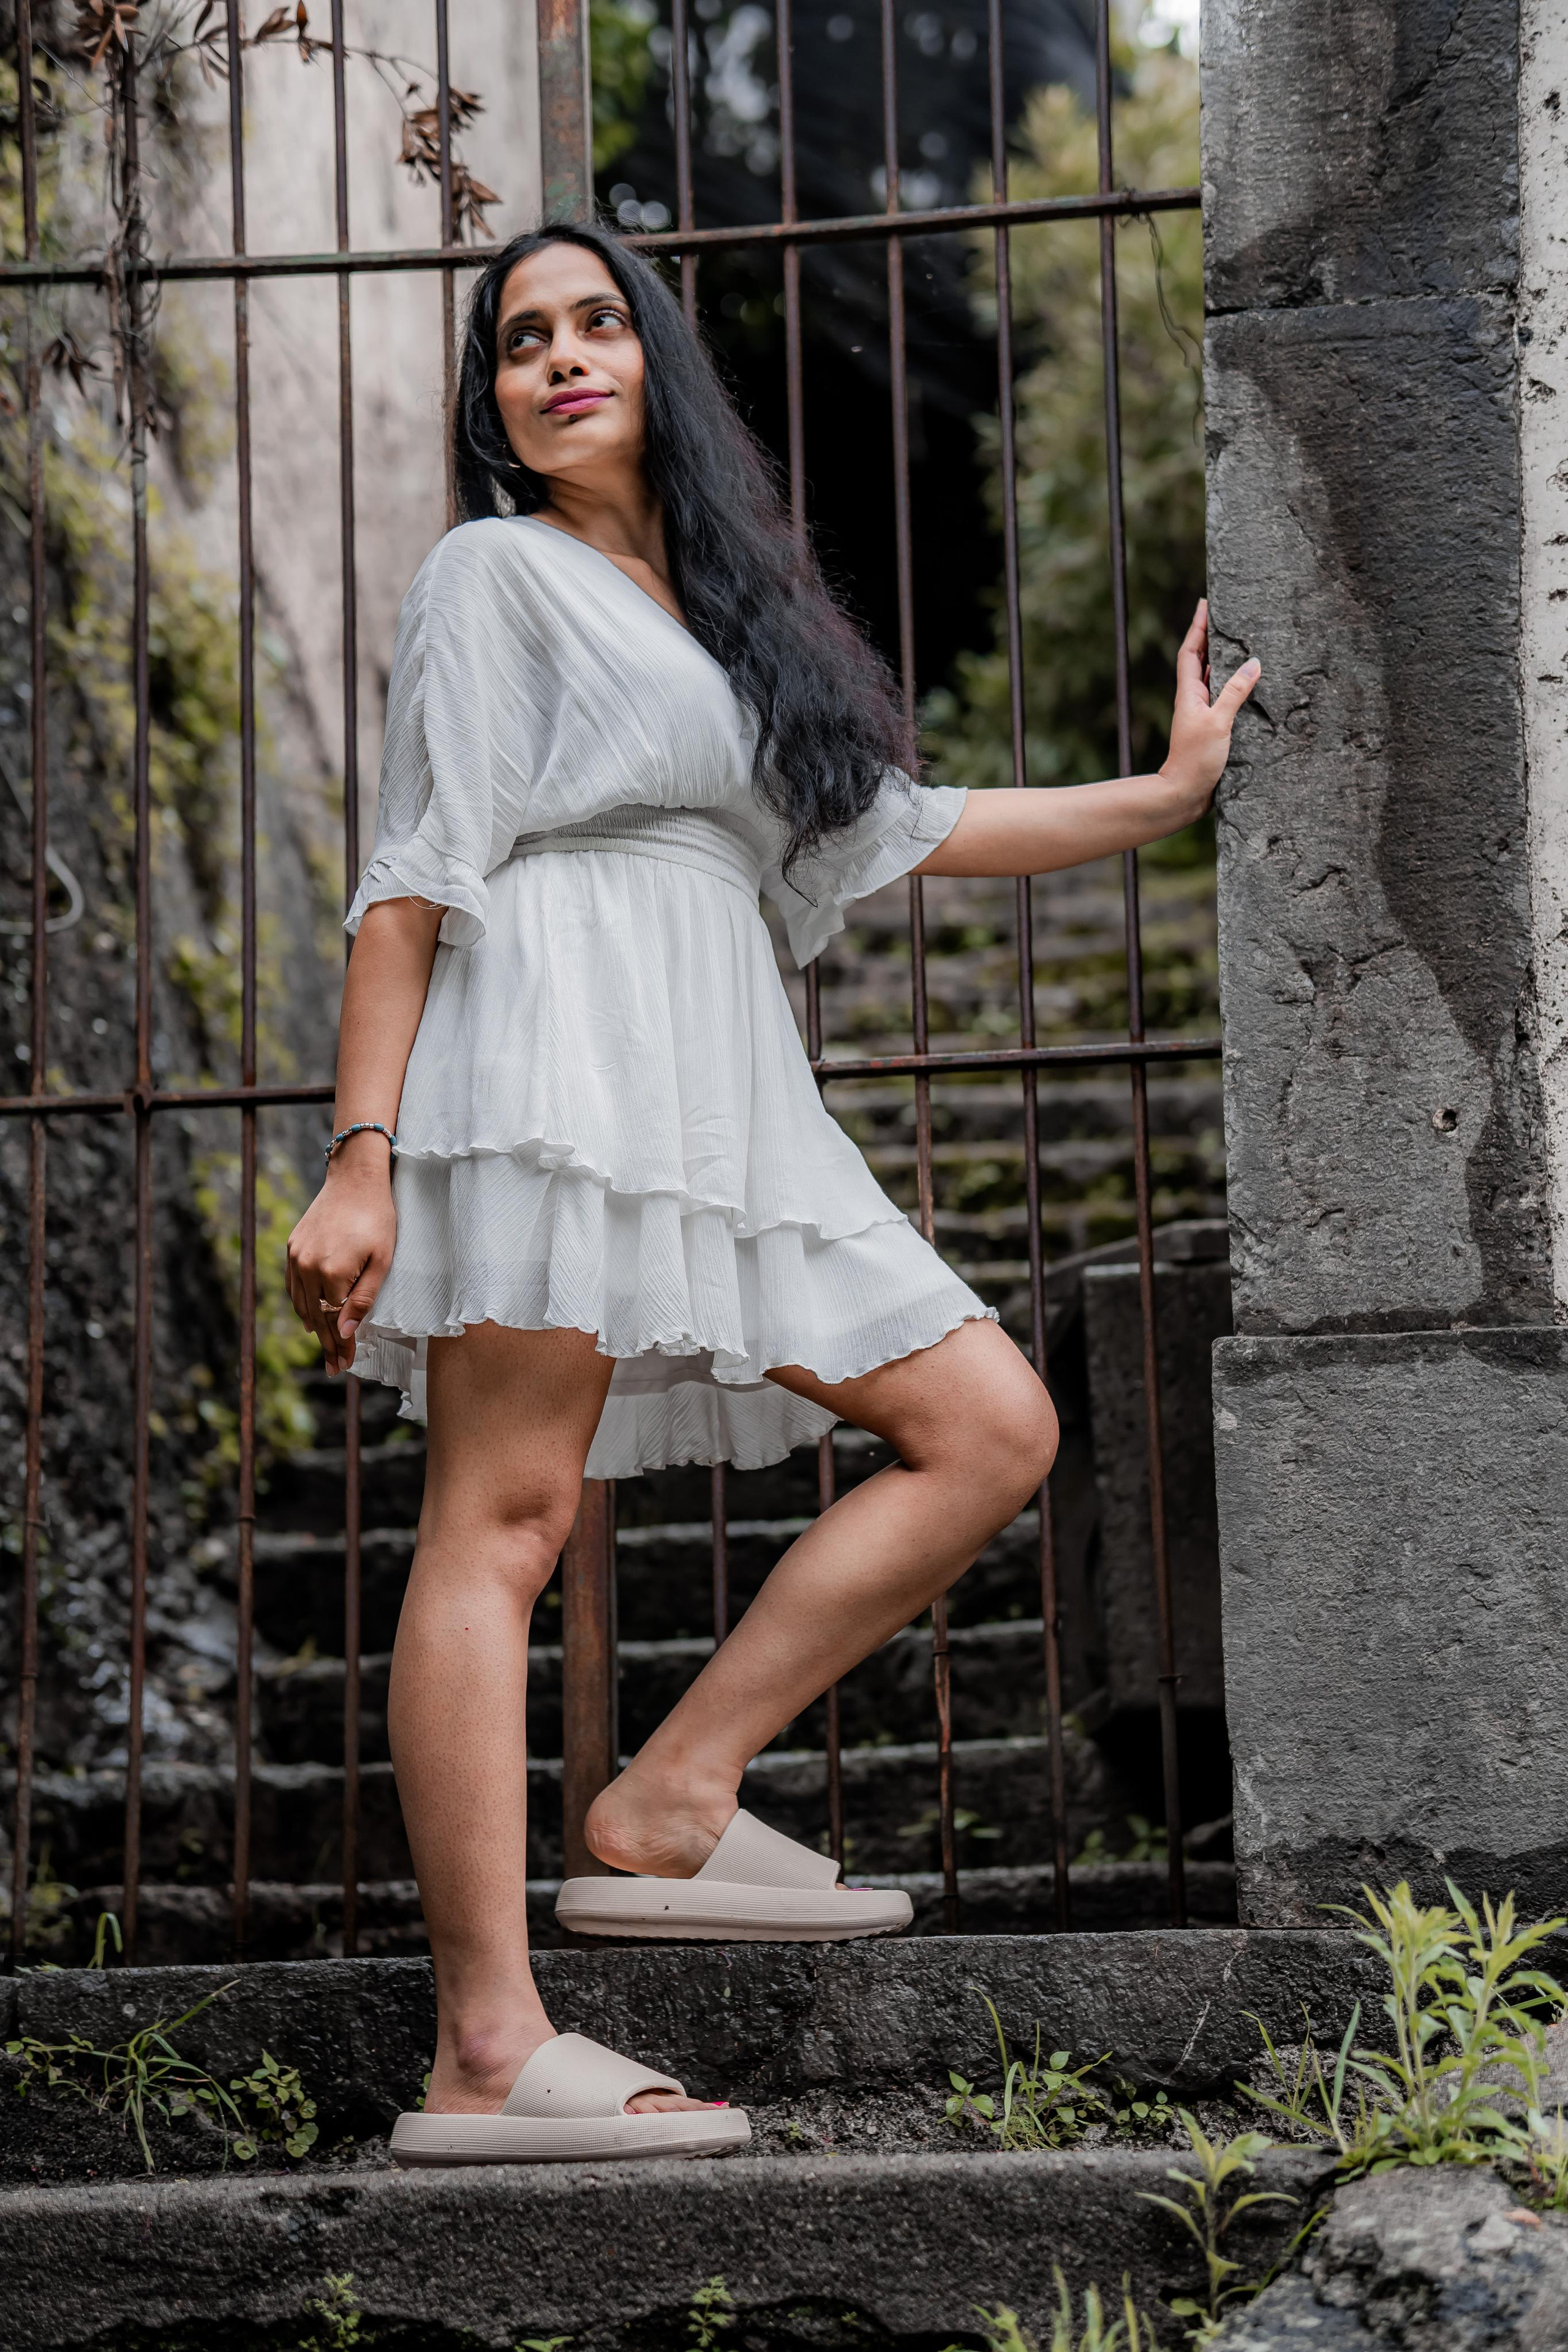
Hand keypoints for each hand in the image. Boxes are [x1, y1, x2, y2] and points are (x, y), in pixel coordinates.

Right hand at [285, 1149, 396, 1376]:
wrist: (355, 1179)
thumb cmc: (377, 1217)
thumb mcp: (381, 1260)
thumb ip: (363, 1298)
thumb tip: (345, 1332)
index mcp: (332, 1273)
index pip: (335, 1322)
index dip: (340, 1346)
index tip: (345, 1366)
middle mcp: (308, 1267)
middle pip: (317, 1317)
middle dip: (327, 1344)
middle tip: (334, 1368)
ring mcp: (296, 1257)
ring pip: (302, 1304)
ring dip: (314, 1327)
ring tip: (325, 1348)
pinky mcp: (292, 1246)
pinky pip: (294, 1286)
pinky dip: (302, 1305)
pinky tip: (311, 1318)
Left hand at [1160, 599, 1260, 816]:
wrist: (1184, 794)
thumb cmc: (1195, 760)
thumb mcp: (1218, 723)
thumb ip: (1235, 692)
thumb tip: (1253, 663)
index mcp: (1189, 693)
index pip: (1191, 651)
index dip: (1197, 627)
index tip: (1204, 604)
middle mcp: (1193, 700)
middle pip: (1201, 660)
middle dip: (1211, 636)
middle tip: (1226, 615)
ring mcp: (1202, 713)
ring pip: (1213, 678)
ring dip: (1223, 659)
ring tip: (1239, 640)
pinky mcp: (1212, 728)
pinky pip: (1223, 696)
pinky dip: (1233, 684)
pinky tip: (1247, 681)